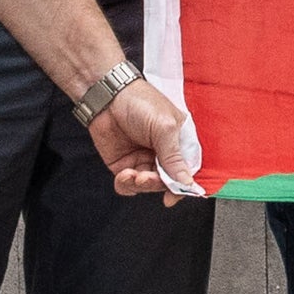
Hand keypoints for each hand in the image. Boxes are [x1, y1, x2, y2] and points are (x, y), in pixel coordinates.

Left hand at [90, 78, 193, 196]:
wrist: (106, 97)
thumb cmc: (138, 101)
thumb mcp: (164, 127)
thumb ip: (174, 157)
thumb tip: (186, 181)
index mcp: (179, 141)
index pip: (187, 171)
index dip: (182, 186)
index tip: (173, 196)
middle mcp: (163, 153)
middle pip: (168, 182)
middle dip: (157, 184)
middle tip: (148, 177)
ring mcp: (144, 160)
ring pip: (148, 187)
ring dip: (141, 185)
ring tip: (133, 174)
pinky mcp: (125, 164)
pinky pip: (129, 186)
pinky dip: (126, 185)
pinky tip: (124, 174)